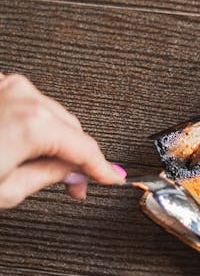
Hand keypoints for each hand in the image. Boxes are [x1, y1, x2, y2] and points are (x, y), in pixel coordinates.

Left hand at [0, 72, 124, 206]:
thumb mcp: (7, 189)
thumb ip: (50, 176)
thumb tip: (72, 171)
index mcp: (33, 123)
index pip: (85, 148)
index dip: (102, 168)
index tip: (113, 177)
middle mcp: (24, 97)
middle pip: (70, 128)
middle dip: (74, 156)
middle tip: (74, 184)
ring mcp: (8, 86)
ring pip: (51, 115)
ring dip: (53, 139)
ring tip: (39, 167)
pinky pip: (29, 105)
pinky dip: (33, 124)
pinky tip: (22, 145)